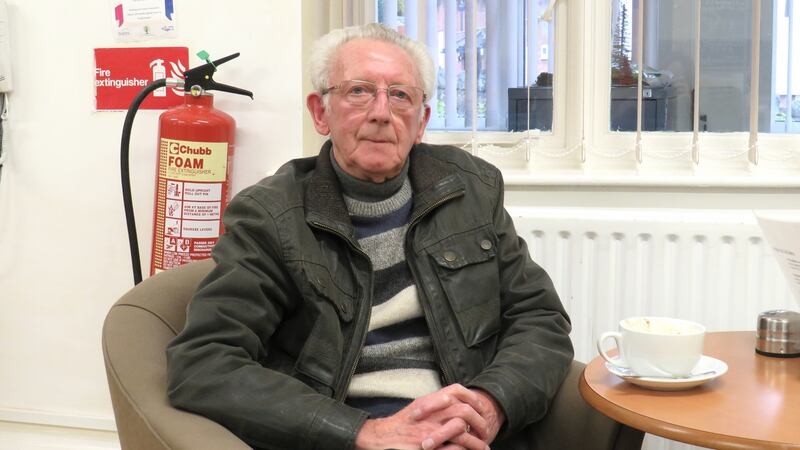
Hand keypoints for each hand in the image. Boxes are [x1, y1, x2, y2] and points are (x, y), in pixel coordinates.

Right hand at [354, 384, 489, 449]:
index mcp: (429, 400)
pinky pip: (454, 448)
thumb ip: (436, 401)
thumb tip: (455, 400)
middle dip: (480, 421)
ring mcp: (430, 431)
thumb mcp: (418, 405)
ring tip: (484, 447)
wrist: (384, 437)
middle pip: (464, 410)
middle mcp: (431, 414)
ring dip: (476, 441)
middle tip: (486, 430)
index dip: (472, 398)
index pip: (456, 390)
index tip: (481, 408)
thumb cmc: (402, 423)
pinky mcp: (430, 446)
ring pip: (462, 431)